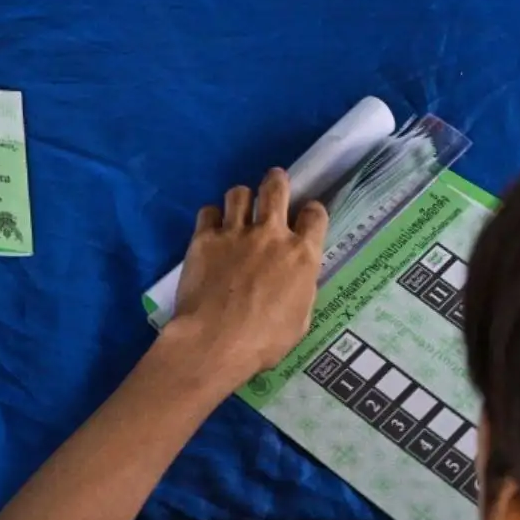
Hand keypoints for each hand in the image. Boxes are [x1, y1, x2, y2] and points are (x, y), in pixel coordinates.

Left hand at [162, 167, 328, 392]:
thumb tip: (296, 276)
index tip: (306, 214)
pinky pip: (208, 211)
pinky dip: (212, 217)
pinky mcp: (204, 237)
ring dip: (241, 198)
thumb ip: (300, 287)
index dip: (312, 211)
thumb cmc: (265, 339)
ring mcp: (235, 232)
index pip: (315, 215)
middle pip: (275, 189)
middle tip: (275, 179)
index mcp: (301, 255)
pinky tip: (211, 228)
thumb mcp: (300, 317)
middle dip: (277, 180)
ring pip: (238, 193)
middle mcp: (270, 235)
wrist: (216, 339)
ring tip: (239, 207)